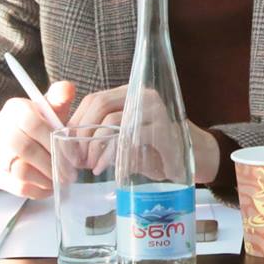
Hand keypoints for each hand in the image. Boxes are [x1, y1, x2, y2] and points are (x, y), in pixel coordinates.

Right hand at [0, 80, 74, 197]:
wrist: (7, 143)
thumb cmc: (36, 125)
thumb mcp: (47, 110)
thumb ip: (59, 98)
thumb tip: (68, 88)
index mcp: (14, 108)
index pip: (32, 122)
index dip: (53, 140)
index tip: (71, 153)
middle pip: (24, 148)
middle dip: (51, 162)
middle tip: (69, 173)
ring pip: (20, 169)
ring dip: (46, 178)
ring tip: (60, 180)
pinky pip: (17, 186)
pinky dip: (38, 189)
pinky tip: (49, 186)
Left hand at [69, 84, 215, 184]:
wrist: (196, 159)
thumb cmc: (157, 151)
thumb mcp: (127, 138)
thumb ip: (104, 134)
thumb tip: (71, 145)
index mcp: (131, 94)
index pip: (95, 99)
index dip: (77, 121)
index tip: (67, 145)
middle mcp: (143, 97)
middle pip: (100, 105)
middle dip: (82, 133)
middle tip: (76, 158)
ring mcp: (155, 111)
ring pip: (112, 121)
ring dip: (94, 146)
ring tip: (90, 166)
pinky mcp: (163, 130)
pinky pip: (128, 139)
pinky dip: (110, 155)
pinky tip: (104, 168)